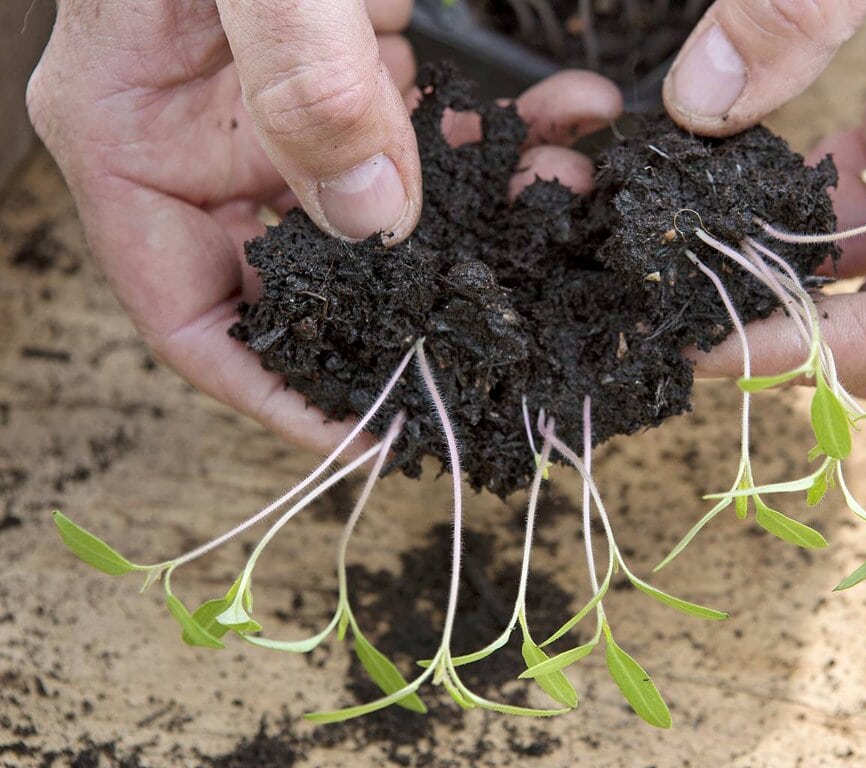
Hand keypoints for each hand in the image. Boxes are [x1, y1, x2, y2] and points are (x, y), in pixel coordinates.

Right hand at [27, 0, 620, 450]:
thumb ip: (303, 81)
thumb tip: (373, 220)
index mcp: (128, 134)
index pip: (190, 319)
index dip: (280, 394)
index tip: (376, 433)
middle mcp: (200, 137)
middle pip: (301, 284)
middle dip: (414, 313)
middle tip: (515, 334)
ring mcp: (280, 106)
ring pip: (383, 218)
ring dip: (482, 227)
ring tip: (569, 217)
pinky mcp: (351, 67)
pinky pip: (425, 137)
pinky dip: (499, 140)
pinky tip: (567, 127)